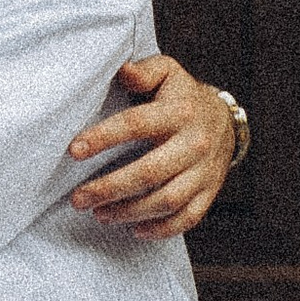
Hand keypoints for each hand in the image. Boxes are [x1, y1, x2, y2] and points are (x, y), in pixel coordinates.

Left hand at [66, 54, 238, 235]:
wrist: (225, 119)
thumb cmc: (182, 96)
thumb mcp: (167, 72)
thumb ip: (144, 71)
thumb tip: (122, 71)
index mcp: (179, 112)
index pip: (137, 124)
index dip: (104, 137)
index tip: (74, 150)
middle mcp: (195, 143)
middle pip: (150, 172)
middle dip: (110, 188)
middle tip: (78, 198)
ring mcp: (205, 171)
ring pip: (167, 200)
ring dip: (129, 212)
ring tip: (98, 214)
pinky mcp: (210, 192)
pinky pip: (187, 218)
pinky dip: (161, 229)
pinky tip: (134, 229)